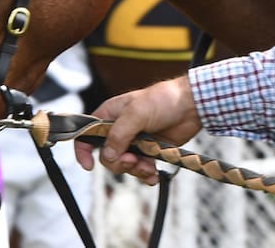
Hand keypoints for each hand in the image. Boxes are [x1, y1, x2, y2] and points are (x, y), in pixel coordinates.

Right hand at [74, 76, 201, 185]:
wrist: (191, 106)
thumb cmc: (163, 100)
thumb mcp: (137, 113)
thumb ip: (119, 134)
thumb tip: (107, 156)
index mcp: (109, 115)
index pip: (87, 134)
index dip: (83, 150)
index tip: (88, 165)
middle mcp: (119, 130)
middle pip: (107, 156)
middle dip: (119, 163)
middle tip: (134, 160)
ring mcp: (134, 141)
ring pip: (124, 165)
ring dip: (135, 170)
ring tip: (148, 166)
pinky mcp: (149, 151)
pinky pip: (141, 169)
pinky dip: (146, 174)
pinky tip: (154, 174)